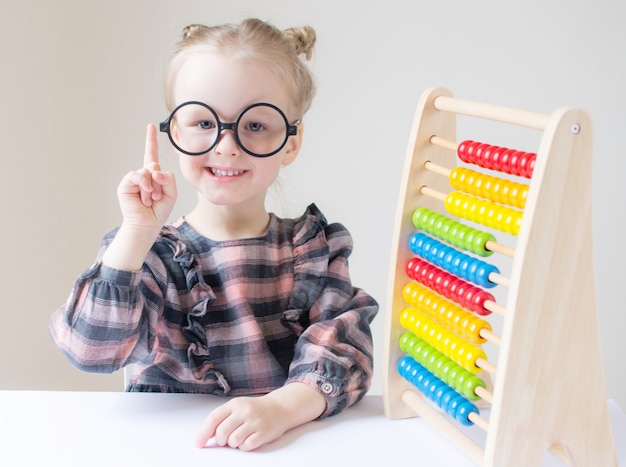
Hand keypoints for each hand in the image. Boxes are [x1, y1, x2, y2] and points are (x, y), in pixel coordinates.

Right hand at [116, 124, 176, 233]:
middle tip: (157, 197)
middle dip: (160, 183)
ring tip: (150, 199)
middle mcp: (143, 175)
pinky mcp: (126, 184)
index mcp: (154, 175)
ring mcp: (134, 179)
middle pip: (155, 166)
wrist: (147, 224)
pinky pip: (137, 175)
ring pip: (148, 171)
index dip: (151, 140)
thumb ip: (168, 178)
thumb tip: (154, 170)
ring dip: (153, 188)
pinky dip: (144, 185)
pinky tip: (144, 197)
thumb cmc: (159, 210)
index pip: (151, 154)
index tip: (151, 126)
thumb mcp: (171, 193)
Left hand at [196, 383, 325, 450]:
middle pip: (222, 432)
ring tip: (240, 438)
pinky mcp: (264, 432)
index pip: (214, 418)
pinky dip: (245, 446)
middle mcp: (245, 411)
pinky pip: (247, 445)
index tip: (199, 443)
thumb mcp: (238, 408)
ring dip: (234, 444)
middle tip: (225, 440)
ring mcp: (255, 421)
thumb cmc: (256, 409)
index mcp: (235, 404)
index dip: (204, 432)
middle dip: (221, 441)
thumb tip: (207, 435)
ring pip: (233, 441)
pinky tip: (249, 440)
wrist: (280, 408)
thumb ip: (223, 418)